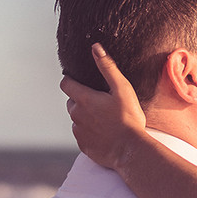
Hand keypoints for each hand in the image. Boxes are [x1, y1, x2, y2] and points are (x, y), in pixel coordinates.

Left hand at [60, 44, 147, 169]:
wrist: (131, 150)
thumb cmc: (129, 119)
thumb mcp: (122, 89)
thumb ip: (107, 68)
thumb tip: (95, 48)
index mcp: (83, 99)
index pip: (65, 84)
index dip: (71, 80)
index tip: (79, 81)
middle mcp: (76, 115)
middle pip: (71, 102)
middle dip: (81, 100)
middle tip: (101, 103)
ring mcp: (78, 131)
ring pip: (77, 120)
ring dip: (86, 117)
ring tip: (105, 120)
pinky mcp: (83, 145)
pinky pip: (83, 135)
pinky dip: (90, 133)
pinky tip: (105, 134)